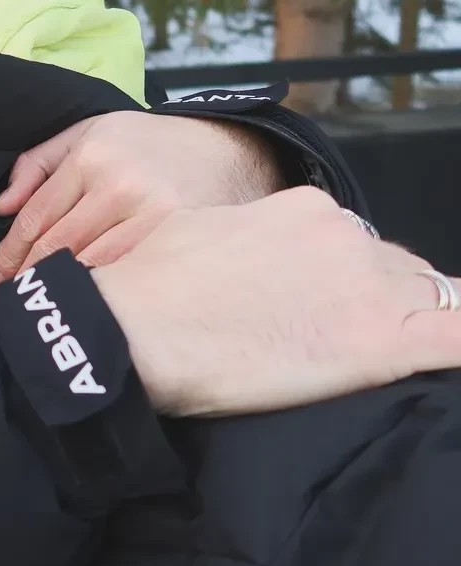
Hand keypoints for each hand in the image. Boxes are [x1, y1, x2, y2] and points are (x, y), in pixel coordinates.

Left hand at [0, 111, 284, 284]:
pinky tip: (87, 304)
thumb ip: (37, 164)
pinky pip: (128, 272)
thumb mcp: (87, 133)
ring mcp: (150, 214)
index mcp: (89, 157)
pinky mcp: (176, 237)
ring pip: (91, 265)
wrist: (226, 147)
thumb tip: (1, 208)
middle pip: (58, 246)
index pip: (37, 217)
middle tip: (9, 302)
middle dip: (28, 277)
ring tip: (42, 308)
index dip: (9, 254)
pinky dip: (104, 291)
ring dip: (62, 290)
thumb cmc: (146, 145)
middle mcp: (118, 185)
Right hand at [92, 187, 460, 417]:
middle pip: (400, 273)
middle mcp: (346, 235)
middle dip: (383, 303)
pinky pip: (459, 338)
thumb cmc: (148, 287)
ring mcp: (367, 287)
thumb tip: (251, 264)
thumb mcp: (200, 233)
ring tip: (361, 358)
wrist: (136, 326)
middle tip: (336, 339)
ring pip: (432, 303)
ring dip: (410, 328)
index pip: (356, 245)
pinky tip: (443, 355)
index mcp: (304, 208)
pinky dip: (457, 343)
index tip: (323, 309)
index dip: (348, 282)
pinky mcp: (381, 343)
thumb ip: (247, 239)